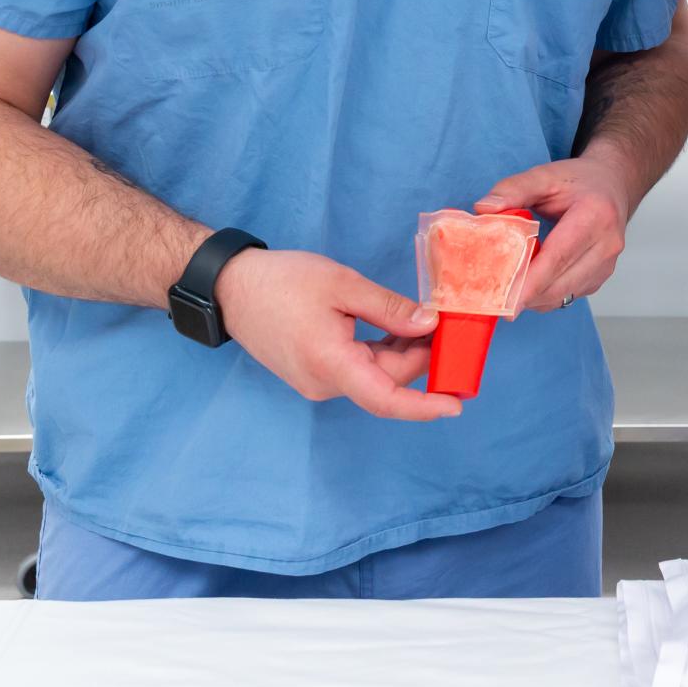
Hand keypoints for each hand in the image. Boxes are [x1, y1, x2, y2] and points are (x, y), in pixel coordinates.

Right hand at [215, 248, 460, 421]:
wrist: (231, 287)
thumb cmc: (283, 281)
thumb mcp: (343, 285)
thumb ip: (390, 308)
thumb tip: (430, 324)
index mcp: (330, 364)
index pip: (386, 398)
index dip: (424, 405)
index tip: (456, 404)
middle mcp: (324, 383)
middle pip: (386, 380)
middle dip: (420, 356)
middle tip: (447, 324)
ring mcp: (316, 381)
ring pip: (374, 374)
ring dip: (402, 352)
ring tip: (423, 319)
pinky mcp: (313, 372)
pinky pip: (358, 369)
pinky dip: (381, 351)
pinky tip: (397, 326)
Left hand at [476, 153, 639, 310]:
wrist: (612, 186)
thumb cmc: (579, 181)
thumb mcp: (545, 175)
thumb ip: (513, 189)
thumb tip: (483, 209)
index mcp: (595, 216)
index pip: (558, 257)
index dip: (530, 283)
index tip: (506, 303)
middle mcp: (607, 245)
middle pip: (559, 284)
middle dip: (524, 296)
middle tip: (492, 300)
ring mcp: (607, 265)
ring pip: (563, 296)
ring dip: (533, 298)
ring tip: (506, 289)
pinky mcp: (600, 278)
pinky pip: (567, 296)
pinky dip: (544, 296)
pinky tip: (527, 283)